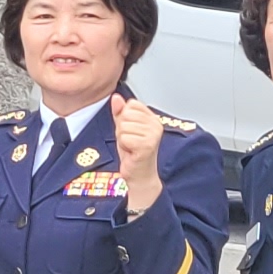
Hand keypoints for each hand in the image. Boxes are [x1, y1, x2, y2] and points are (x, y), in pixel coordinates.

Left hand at [112, 94, 164, 209]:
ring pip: (123, 127)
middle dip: (122, 130)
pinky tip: (132, 152)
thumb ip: (120, 112)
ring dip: (123, 139)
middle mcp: (156, 124)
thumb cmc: (133, 153)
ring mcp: (153, 134)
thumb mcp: (124, 129)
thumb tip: (116, 97)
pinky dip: (124, 146)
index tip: (131, 131)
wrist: (140, 175)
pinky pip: (124, 137)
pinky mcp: (148, 145)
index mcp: (152, 118)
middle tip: (130, 142)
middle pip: (125, 115)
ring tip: (131, 147)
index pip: (131, 104)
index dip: (125, 118)